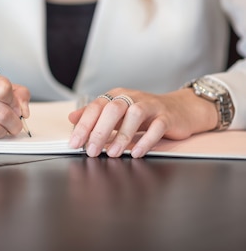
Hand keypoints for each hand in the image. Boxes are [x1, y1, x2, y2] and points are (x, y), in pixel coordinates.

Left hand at [67, 87, 217, 157]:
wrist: (179, 109)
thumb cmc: (144, 113)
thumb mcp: (116, 112)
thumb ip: (94, 115)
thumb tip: (71, 118)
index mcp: (116, 96)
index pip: (95, 107)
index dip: (83, 125)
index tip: (75, 142)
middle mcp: (132, 97)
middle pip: (112, 109)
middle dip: (99, 131)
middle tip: (92, 151)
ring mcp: (151, 106)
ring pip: (134, 115)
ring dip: (122, 136)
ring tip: (113, 153)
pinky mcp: (167, 117)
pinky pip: (157, 127)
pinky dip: (146, 140)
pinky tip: (137, 152)